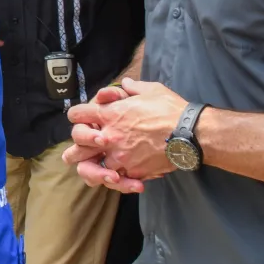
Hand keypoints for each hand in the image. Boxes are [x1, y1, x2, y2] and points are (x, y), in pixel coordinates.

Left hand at [67, 77, 187, 181]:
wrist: (190, 133)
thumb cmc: (170, 109)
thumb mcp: (150, 90)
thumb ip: (132, 87)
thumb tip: (125, 83)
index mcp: (110, 114)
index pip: (78, 114)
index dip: (77, 115)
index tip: (80, 118)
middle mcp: (110, 136)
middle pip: (78, 144)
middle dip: (75, 148)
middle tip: (73, 153)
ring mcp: (120, 157)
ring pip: (95, 167)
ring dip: (95, 168)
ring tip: (94, 171)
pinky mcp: (133, 172)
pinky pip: (117, 180)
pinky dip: (117, 180)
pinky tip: (119, 179)